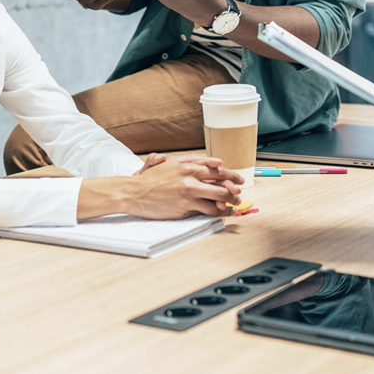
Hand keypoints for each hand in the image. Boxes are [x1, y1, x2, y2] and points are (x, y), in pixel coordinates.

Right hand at [125, 155, 242, 217]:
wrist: (134, 193)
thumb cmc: (150, 179)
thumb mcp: (169, 163)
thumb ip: (190, 161)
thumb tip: (214, 161)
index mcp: (187, 165)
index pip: (215, 168)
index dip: (230, 174)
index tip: (238, 179)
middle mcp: (190, 177)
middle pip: (221, 181)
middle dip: (234, 188)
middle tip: (240, 192)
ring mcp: (188, 192)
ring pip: (218, 197)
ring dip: (230, 201)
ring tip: (235, 205)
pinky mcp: (185, 207)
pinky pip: (208, 210)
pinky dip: (219, 212)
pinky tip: (224, 213)